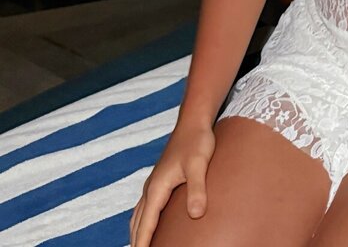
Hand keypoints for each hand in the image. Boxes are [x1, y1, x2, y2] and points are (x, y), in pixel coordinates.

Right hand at [129, 120, 215, 246]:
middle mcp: (150, 188)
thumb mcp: (199, 164)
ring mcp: (153, 184)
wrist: (193, 122)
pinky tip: (151, 226)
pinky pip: (145, 208)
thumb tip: (195, 214)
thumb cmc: (197, 141)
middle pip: (137, 224)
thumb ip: (197, 189)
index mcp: (157, 188)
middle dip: (137, 241)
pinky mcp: (160, 181)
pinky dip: (143, 222)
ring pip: (139, 216)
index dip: (142, 244)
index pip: (145, 225)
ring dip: (138, 233)